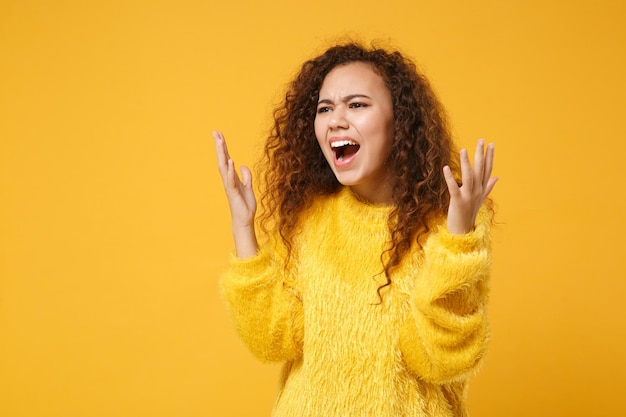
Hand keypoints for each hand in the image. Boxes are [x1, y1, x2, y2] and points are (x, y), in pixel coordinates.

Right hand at [213, 131, 258, 256]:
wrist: (245, 219)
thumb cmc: (245, 205)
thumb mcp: (248, 187)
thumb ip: (246, 177)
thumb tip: (243, 166)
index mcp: (232, 177)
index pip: (226, 158)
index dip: (223, 147)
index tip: (219, 135)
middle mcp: (228, 179)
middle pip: (222, 159)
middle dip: (219, 146)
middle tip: (216, 133)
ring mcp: (230, 185)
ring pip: (224, 167)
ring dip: (222, 154)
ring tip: (220, 142)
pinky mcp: (233, 192)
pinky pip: (231, 179)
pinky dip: (230, 169)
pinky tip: (230, 160)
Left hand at [443, 139, 497, 234]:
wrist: (463, 230)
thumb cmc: (470, 213)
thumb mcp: (480, 199)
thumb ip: (488, 187)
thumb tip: (497, 177)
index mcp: (482, 189)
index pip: (487, 170)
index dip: (489, 157)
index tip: (491, 144)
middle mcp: (477, 192)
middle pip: (480, 170)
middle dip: (481, 155)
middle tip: (481, 140)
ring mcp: (468, 196)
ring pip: (469, 177)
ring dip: (466, 163)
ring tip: (464, 150)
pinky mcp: (458, 201)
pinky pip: (453, 188)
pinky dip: (450, 178)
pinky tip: (446, 168)